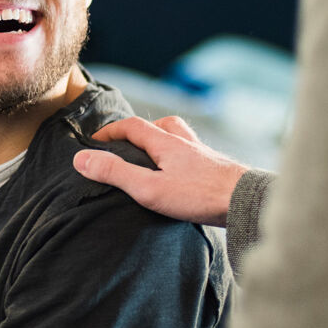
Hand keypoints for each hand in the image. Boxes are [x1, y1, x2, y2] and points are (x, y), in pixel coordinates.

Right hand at [73, 116, 248, 226]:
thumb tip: (81, 159)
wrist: (246, 202)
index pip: (132, 126)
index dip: (111, 131)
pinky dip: (185, 157)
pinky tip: (186, 174)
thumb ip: (115, 173)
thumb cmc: (198, 195)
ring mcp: (205, 155)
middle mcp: (186, 143)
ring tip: (157, 153)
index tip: (95, 141)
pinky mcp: (219, 169)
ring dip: (165, 138)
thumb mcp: (148, 188)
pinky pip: (197, 154)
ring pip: (182, 136)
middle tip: (126, 142)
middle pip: (160, 125)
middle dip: (139, 130)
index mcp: (166, 143)